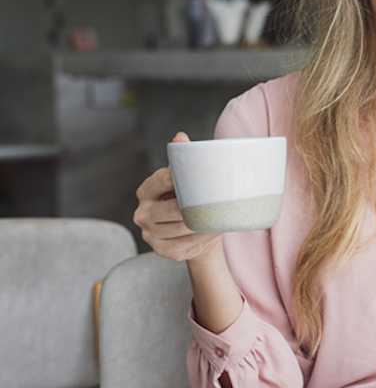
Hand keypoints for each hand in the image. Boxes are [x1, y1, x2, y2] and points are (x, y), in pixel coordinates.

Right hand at [132, 132, 222, 262]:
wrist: (197, 233)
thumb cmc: (192, 200)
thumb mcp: (188, 180)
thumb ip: (184, 159)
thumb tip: (179, 136)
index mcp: (146, 190)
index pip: (164, 179)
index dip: (184, 178)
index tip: (204, 178)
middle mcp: (143, 212)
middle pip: (173, 209)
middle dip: (197, 207)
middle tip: (218, 203)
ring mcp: (149, 233)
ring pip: (182, 228)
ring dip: (203, 224)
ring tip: (220, 217)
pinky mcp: (162, 250)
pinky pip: (185, 244)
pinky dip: (202, 239)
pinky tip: (211, 232)